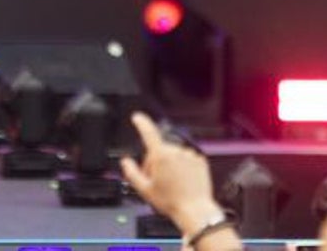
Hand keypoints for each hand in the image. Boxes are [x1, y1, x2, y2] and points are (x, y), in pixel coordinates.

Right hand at [119, 112, 224, 235]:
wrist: (194, 209)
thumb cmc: (171, 201)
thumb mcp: (145, 190)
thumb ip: (132, 173)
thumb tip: (126, 162)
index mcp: (161, 156)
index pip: (149, 133)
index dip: (142, 123)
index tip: (138, 117)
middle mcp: (177, 151)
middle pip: (160, 150)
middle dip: (155, 162)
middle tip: (156, 180)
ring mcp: (190, 154)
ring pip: (174, 155)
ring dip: (170, 165)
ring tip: (171, 183)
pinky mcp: (200, 160)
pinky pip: (187, 159)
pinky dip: (183, 167)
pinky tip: (182, 180)